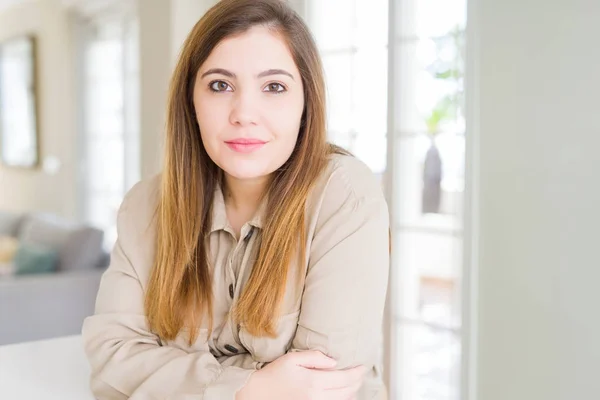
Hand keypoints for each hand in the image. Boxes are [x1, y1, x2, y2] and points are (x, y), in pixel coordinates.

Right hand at [236, 350, 365, 399]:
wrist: (258, 393)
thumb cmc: (274, 374)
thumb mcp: (293, 359)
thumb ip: (314, 357)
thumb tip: (334, 361)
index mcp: (313, 382)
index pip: (344, 378)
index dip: (357, 373)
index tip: (362, 366)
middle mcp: (316, 397)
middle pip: (347, 391)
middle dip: (357, 382)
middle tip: (360, 373)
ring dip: (351, 392)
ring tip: (353, 382)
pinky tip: (341, 394)